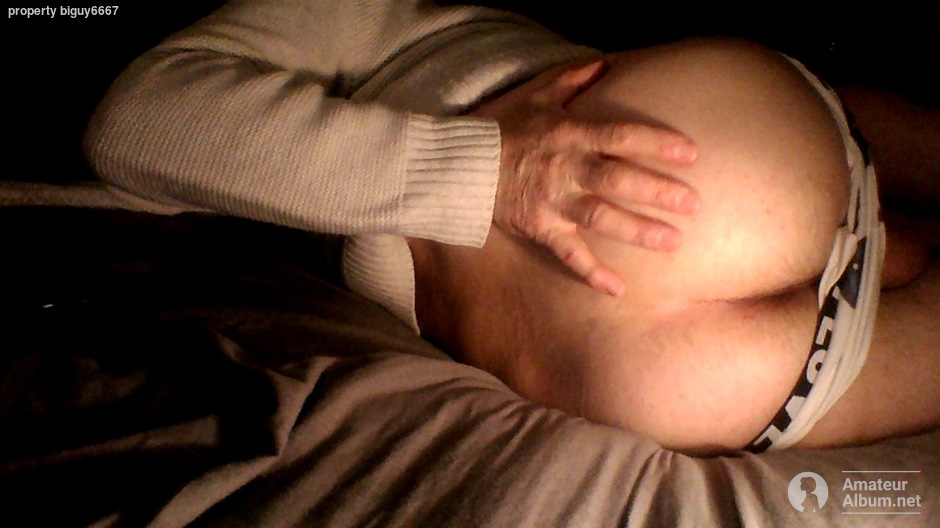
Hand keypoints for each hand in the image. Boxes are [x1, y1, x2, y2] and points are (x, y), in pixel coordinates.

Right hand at [470, 58, 699, 295]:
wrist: (459, 165)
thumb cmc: (500, 129)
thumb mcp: (536, 97)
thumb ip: (572, 81)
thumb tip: (605, 63)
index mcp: (570, 135)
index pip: (621, 137)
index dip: (656, 144)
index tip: (691, 153)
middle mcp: (567, 169)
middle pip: (619, 180)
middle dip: (657, 192)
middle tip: (694, 204)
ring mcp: (554, 202)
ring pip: (601, 217)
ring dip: (637, 230)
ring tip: (673, 242)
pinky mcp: (540, 228)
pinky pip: (569, 253)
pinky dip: (592, 272)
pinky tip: (618, 289)